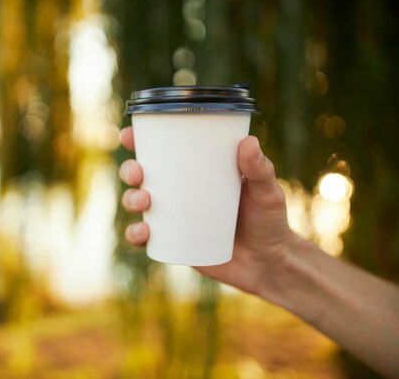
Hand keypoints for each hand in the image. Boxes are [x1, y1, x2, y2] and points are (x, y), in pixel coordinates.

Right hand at [119, 126, 297, 294]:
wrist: (269, 263)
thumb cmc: (269, 221)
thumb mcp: (267, 191)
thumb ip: (260, 169)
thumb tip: (248, 142)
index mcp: (195, 171)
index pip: (163, 151)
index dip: (140, 141)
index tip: (129, 134)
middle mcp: (178, 192)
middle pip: (141, 175)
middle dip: (129, 169)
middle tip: (138, 173)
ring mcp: (172, 218)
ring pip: (137, 204)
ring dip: (131, 199)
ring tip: (145, 202)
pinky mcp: (172, 244)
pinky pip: (144, 238)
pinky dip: (136, 234)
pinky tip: (143, 231)